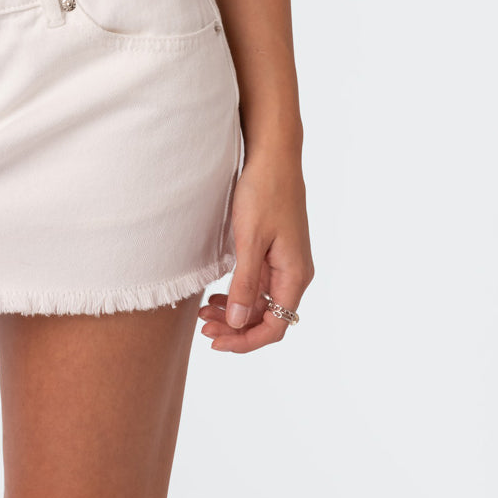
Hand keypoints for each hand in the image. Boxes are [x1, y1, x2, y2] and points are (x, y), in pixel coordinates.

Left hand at [199, 147, 312, 352]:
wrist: (273, 156)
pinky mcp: (274, 252)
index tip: (216, 342)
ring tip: (204, 313)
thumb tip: (239, 323)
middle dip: (235, 327)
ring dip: (235, 311)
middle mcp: (294, 274)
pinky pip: (258, 284)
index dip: (246, 341)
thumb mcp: (250, 240)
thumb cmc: (264, 192)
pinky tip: (217, 294)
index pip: (275, 327)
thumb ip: (244, 284)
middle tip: (202, 327)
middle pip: (266, 317)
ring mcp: (285, 263)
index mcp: (295, 275)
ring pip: (260, 302)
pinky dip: (238, 293)